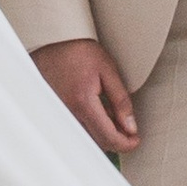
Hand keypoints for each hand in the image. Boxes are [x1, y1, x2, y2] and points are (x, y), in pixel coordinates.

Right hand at [34, 36, 139, 157]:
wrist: (51, 41)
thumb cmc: (78, 52)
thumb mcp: (107, 70)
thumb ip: (121, 100)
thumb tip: (130, 127)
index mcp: (84, 103)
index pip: (108, 137)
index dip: (126, 144)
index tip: (136, 139)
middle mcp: (69, 113)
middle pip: (97, 142)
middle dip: (117, 141)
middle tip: (130, 131)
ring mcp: (60, 114)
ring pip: (87, 137)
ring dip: (104, 134)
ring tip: (115, 118)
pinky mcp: (56, 112)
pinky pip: (77, 128)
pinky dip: (91, 127)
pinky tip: (99, 114)